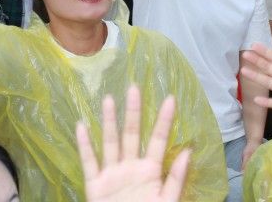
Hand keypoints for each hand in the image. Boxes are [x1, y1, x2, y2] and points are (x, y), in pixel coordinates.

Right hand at [77, 86, 188, 201]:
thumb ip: (177, 179)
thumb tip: (189, 151)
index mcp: (151, 172)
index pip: (157, 141)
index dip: (164, 121)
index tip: (170, 99)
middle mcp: (130, 168)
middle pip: (131, 135)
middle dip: (133, 112)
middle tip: (135, 87)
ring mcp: (111, 174)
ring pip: (110, 143)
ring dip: (109, 122)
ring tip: (109, 99)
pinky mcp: (94, 185)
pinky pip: (89, 162)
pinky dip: (84, 145)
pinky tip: (82, 126)